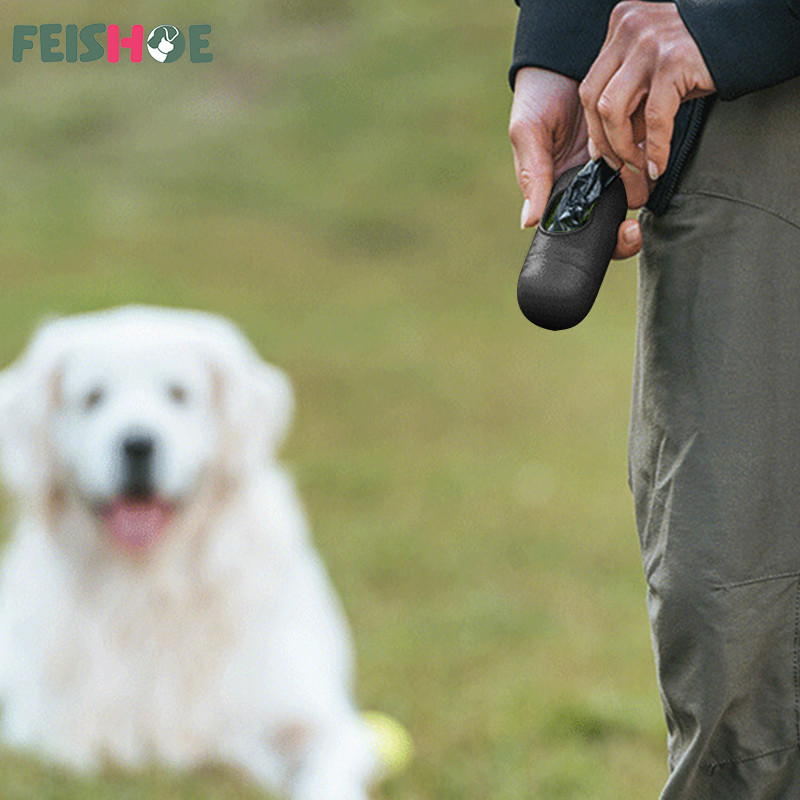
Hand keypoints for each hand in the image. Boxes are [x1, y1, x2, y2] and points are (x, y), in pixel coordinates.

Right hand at [510, 66, 641, 259]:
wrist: (566, 56)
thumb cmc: (538, 97)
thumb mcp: (528, 133)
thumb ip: (533, 175)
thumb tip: (528, 222)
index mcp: (557, 192)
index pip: (575, 231)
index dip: (597, 244)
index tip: (616, 238)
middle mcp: (584, 186)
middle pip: (605, 226)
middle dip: (622, 235)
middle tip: (633, 230)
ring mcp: (607, 168)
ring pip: (626, 200)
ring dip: (638, 199)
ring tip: (643, 188)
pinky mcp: (627, 145)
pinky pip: (640, 164)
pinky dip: (647, 165)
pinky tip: (649, 161)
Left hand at [579, 0, 715, 190]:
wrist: (749, 33)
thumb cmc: (700, 55)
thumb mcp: (654, 70)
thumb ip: (630, 96)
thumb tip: (607, 143)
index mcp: (621, 26)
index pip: (591, 85)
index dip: (592, 126)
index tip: (601, 151)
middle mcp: (630, 29)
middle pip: (592, 97)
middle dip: (603, 140)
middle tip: (617, 164)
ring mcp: (650, 43)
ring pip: (612, 109)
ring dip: (622, 146)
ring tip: (638, 164)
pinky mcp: (673, 62)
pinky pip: (653, 117)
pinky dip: (655, 148)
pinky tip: (657, 165)